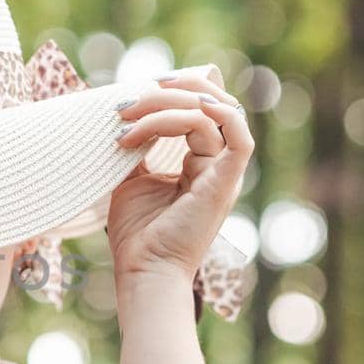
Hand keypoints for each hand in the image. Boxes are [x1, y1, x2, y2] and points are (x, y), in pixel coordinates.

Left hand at [106, 64, 251, 282]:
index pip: (196, 112)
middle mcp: (217, 164)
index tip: (124, 102)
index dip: (166, 96)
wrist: (143, 270)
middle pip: (207, 105)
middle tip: (127, 102)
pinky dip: (220, 114)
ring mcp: (224, 173)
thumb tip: (126, 115)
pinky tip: (191, 107)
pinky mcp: (226, 183)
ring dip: (165, 108)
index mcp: (200, 163)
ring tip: (128, 118)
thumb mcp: (132, 179)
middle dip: (167, 93)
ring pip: (211, 115)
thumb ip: (138, 148)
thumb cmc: (137, 233)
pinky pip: (239, 138)